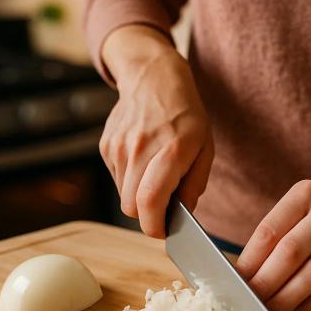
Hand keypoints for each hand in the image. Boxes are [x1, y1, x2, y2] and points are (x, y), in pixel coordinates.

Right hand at [100, 25, 212, 237]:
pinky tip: (142, 159)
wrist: (153, 78)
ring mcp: (119, 147)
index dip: (154, 226)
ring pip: (123, 195)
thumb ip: (194, 184)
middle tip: (162, 207)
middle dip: (146, 215)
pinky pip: (116, 178)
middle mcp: (140, 149)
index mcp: (171, 150)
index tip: (163, 231)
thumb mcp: (205, 147)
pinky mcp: (106, 146)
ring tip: (154, 174)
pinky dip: (129, 179)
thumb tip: (182, 214)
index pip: (150, 201)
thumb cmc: (185, 116)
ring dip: (138, 195)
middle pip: (131, 207)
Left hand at [236, 180, 310, 310]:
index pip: (269, 231)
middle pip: (290, 252)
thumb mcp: (305, 209)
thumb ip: (279, 236)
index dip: (248, 262)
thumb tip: (242, 276)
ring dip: (287, 299)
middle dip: (265, 284)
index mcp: (306, 193)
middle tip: (248, 306)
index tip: (232, 285)